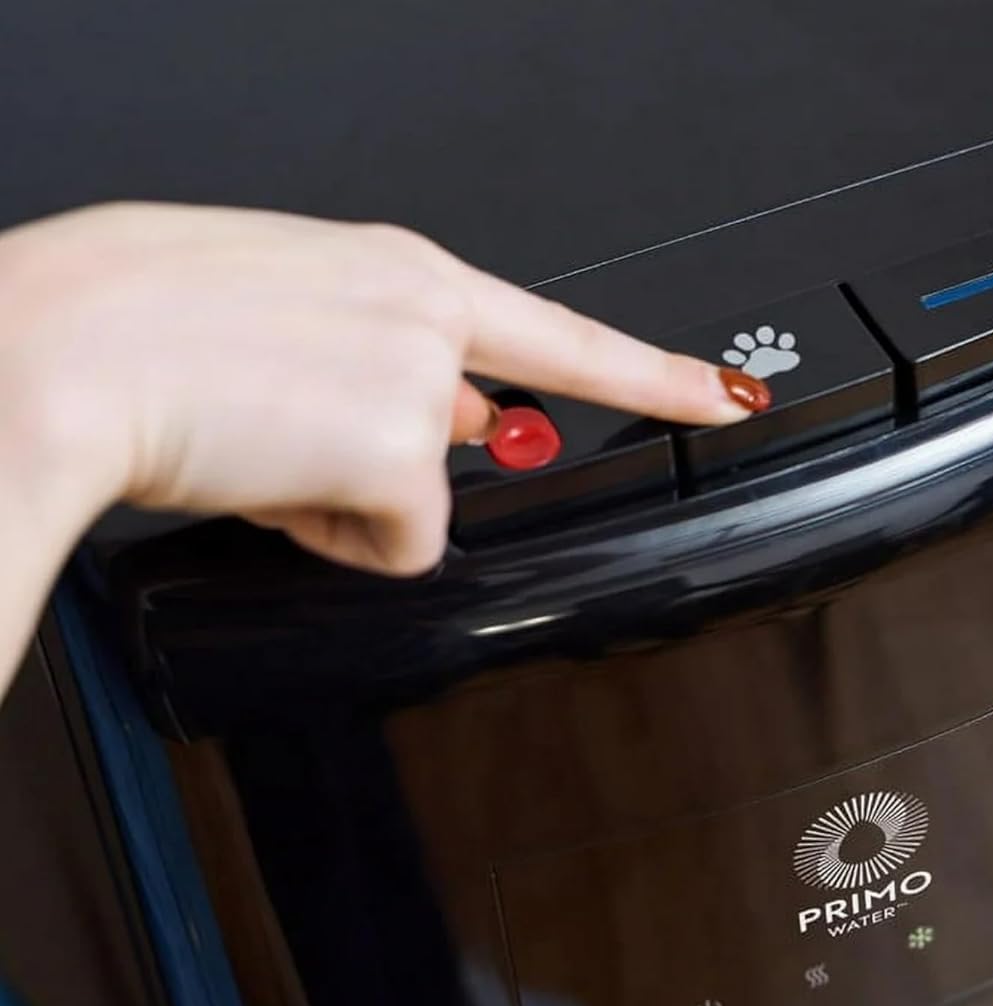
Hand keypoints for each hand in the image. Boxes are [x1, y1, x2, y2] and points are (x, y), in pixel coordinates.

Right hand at [0, 203, 763, 575]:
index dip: (654, 373)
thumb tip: (456, 427)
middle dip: (394, 462)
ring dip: (341, 500)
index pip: (559, 332)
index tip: (725, 393)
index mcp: (400, 271)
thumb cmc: (137, 321)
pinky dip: (330, 539)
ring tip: (253, 445)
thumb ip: (385, 360)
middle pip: (471, 439)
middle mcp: (429, 319)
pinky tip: (268, 486)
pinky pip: (394, 547)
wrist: (59, 348)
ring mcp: (422, 387)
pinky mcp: (399, 458)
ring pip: (418, 503)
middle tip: (296, 432)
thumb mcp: (284, 310)